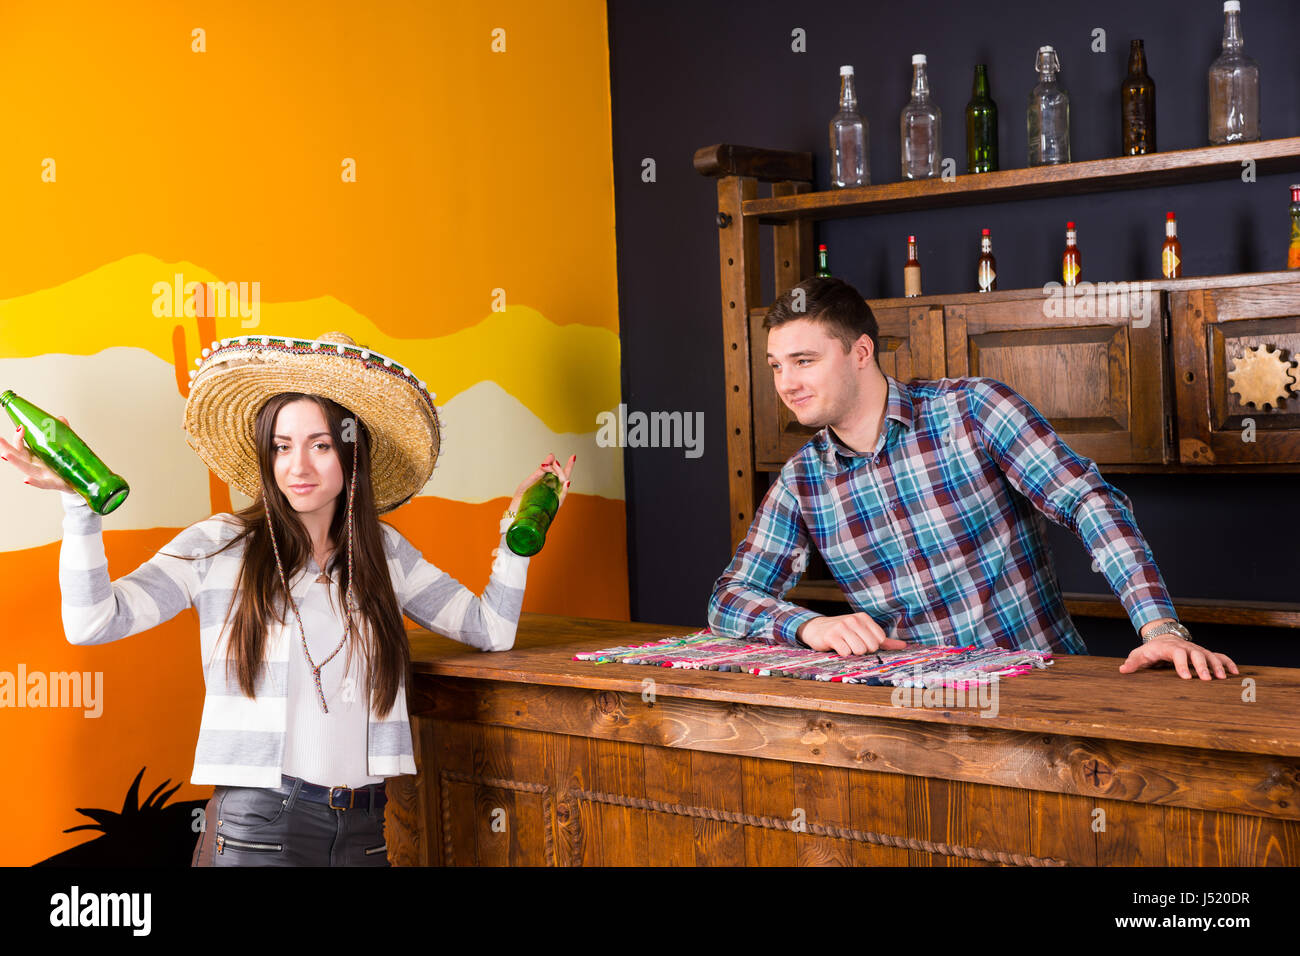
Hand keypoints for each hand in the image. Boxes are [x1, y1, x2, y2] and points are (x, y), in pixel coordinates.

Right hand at [0, 416, 74, 492]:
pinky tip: (26, 480)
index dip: (18, 437)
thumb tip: (60, 418)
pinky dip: (34, 482)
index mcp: (35, 456)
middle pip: (18, 456)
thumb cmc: (65, 464)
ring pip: (26, 468)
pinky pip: (42, 484)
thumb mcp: (63, 446)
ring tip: (6, 455)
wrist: (77, 481)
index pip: (21, 446)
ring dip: (16, 462)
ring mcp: (43, 475)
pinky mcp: (53, 484)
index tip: (20, 427)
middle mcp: (35, 465)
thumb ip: (61, 433)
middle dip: (7, 448)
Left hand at [507, 453, 575, 514]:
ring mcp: (554, 499)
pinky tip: (566, 482)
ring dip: (562, 476)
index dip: (569, 465)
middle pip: (564, 478)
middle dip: (560, 469)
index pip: (562, 474)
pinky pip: (561, 498)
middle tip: (555, 463)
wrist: (514, 513)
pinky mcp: (552, 507)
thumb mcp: (530, 481)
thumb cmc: (522, 498)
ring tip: (557, 466)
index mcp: (550, 484)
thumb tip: (552, 456)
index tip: (570, 456)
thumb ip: (540, 470)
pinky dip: (564, 491)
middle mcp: (554, 491)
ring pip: (563, 486)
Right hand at [798, 613, 909, 655]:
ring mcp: (842, 627)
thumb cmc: (843, 632)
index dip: (872, 646)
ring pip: (858, 650)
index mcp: (863, 618)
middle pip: (870, 646)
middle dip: (862, 650)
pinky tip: (836, 647)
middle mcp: (853, 620)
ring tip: (844, 646)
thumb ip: (884, 641)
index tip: (861, 642)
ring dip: (851, 653)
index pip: (880, 639)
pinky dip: (842, 654)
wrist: (816, 629)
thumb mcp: (863, 632)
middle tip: (852, 645)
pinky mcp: (831, 636)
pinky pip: (845, 652)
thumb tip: (904, 646)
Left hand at [1119, 636, 1238, 679]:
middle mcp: (1186, 647)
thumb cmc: (1152, 649)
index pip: (1177, 654)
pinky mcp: (1205, 653)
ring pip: (1210, 655)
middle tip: (1207, 680)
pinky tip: (1235, 673)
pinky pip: (1219, 656)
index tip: (1186, 677)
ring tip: (1222, 678)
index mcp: (1170, 648)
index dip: (1182, 665)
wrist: (1164, 637)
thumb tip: (1123, 670)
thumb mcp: (1140, 654)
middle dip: (1202, 666)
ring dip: (1217, 666)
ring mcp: (1197, 649)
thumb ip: (1133, 661)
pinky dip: (1228, 662)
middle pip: (1196, 654)